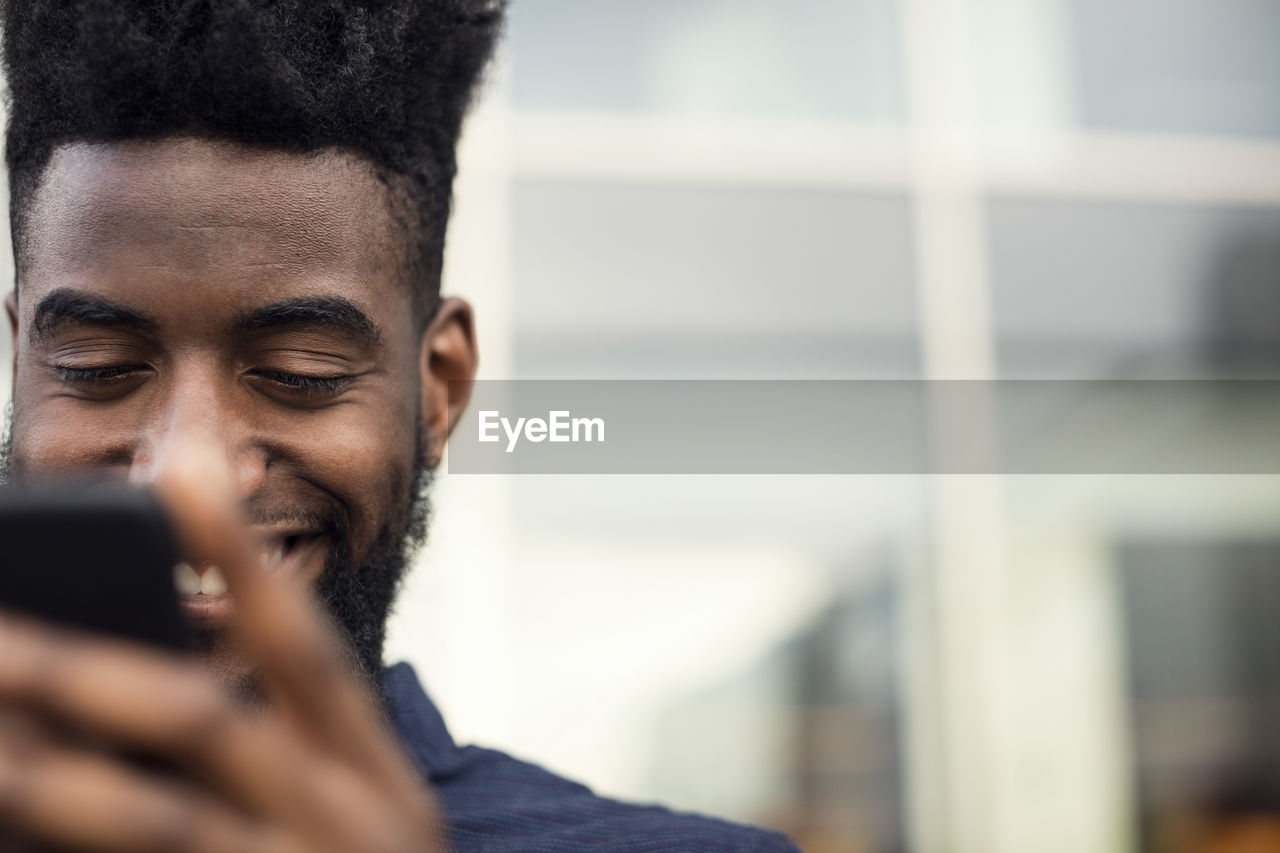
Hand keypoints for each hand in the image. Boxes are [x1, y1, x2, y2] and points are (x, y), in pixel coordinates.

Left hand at [0, 444, 442, 851]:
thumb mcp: (357, 823)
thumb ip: (291, 743)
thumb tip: (193, 636)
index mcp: (376, 779)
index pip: (306, 651)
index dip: (241, 564)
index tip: (175, 481)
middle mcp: (352, 824)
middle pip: (212, 724)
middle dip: (89, 669)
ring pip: (159, 825)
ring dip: (50, 777)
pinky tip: (9, 837)